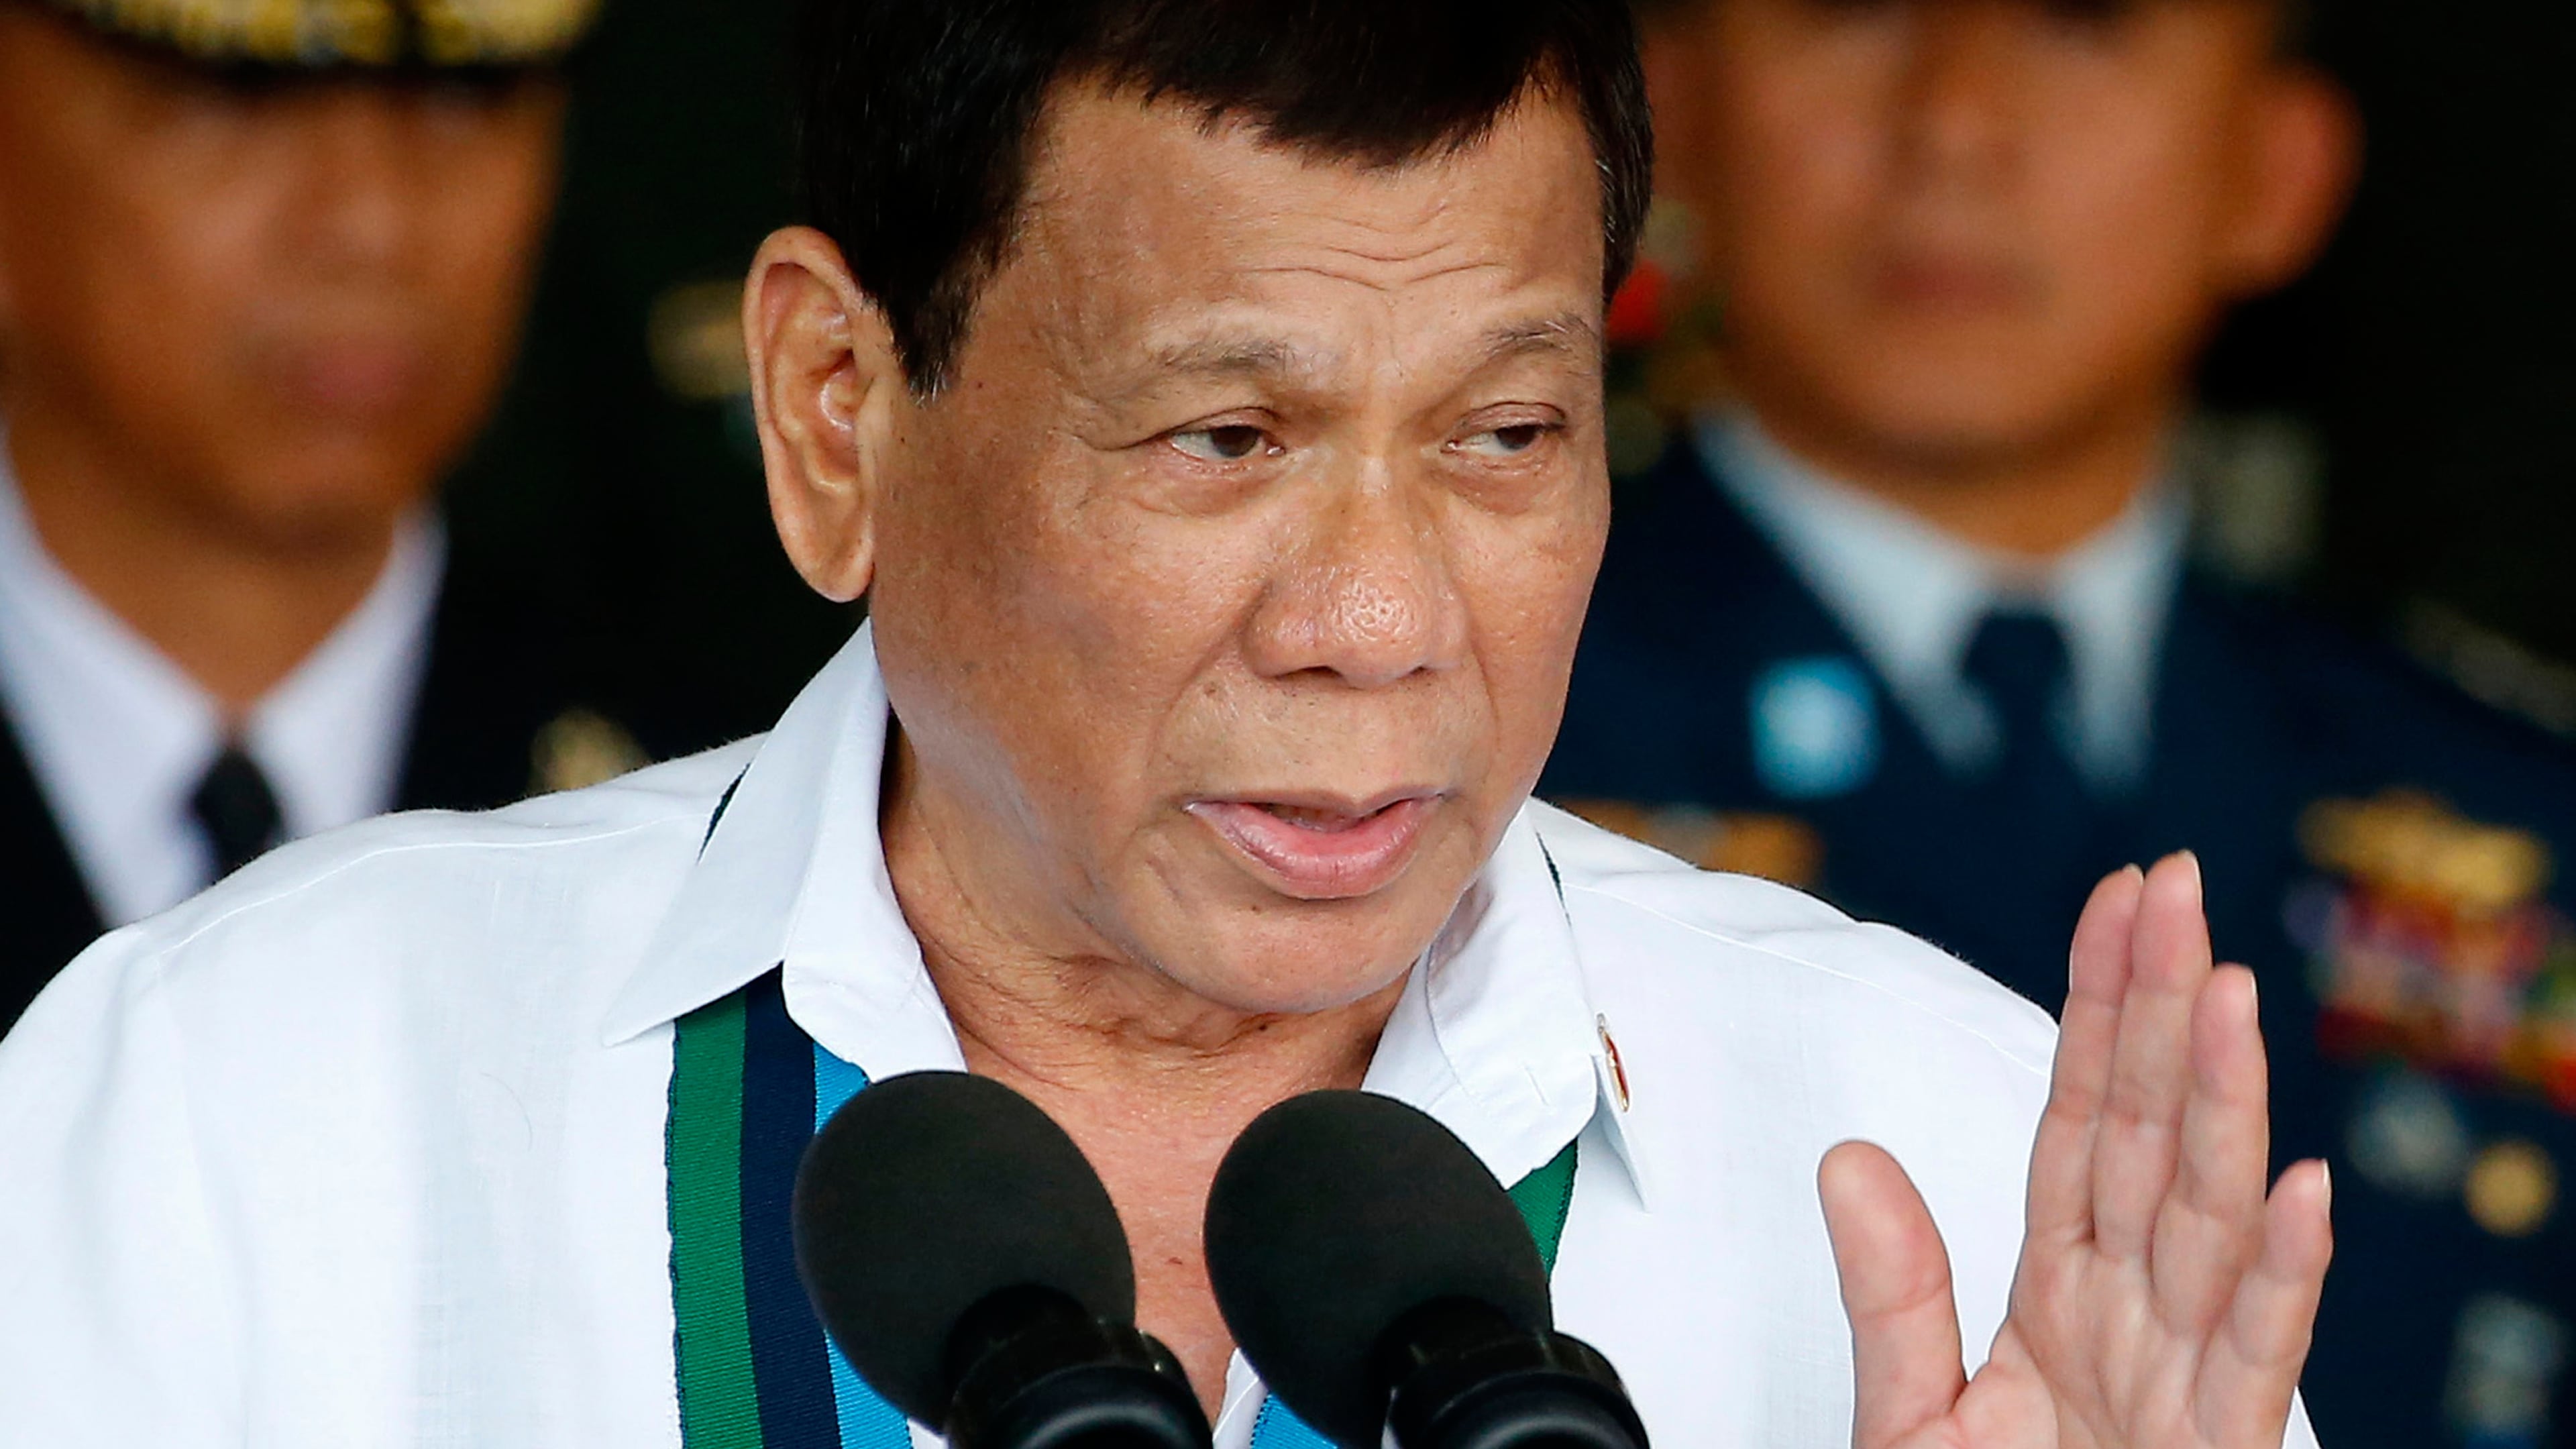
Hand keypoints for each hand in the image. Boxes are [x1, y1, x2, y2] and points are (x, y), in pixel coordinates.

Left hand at [1818, 853, 2332, 1448]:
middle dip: (2165, 1013)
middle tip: (2174, 889)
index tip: (2115, 904)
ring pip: (2206, 1222)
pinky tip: (2296, 1188)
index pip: (2082, 1124)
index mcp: (2065, 1297)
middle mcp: (2134, 1322)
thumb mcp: (1909, 1417)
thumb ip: (1892, 1291)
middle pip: (2150, 1141)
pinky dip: (2278, 1276)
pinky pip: (2251, 1362)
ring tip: (2226, 992)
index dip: (2101, 1010)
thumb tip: (1850, 1158)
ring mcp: (2183, 1388)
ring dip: (2221, 1106)